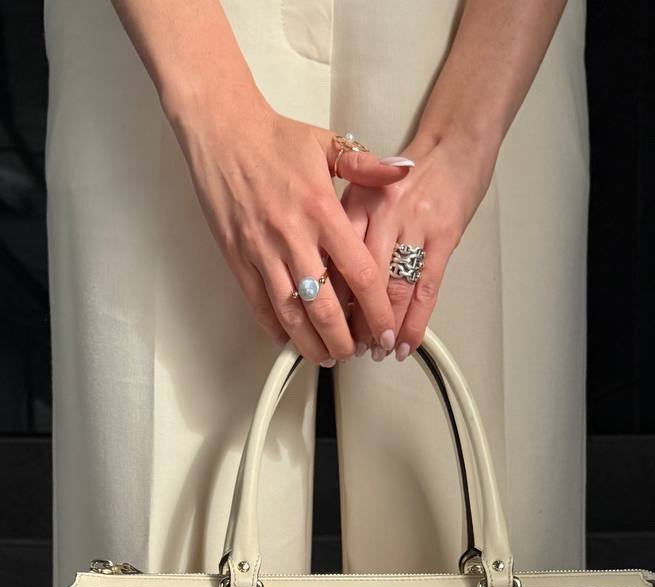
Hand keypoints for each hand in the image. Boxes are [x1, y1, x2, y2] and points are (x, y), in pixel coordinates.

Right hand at [167, 95, 412, 363]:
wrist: (221, 131)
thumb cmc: (274, 138)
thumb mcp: (328, 143)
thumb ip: (368, 166)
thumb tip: (403, 172)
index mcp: (322, 211)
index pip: (359, 274)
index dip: (375, 311)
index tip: (384, 330)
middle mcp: (293, 237)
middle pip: (325, 307)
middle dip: (345, 340)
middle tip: (357, 352)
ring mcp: (262, 251)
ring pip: (291, 315)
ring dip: (312, 344)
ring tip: (328, 356)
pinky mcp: (237, 258)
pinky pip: (259, 305)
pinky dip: (276, 328)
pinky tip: (291, 339)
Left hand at [333, 133, 496, 359]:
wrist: (454, 144)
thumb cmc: (409, 173)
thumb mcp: (364, 188)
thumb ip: (345, 227)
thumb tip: (327, 278)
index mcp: (358, 200)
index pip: (336, 258)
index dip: (329, 298)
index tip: (324, 326)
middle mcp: (384, 211)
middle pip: (363, 279)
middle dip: (356, 322)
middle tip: (350, 348)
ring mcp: (416, 224)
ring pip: (395, 289)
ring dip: (386, 328)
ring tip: (378, 349)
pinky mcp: (444, 236)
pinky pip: (426, 289)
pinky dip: (416, 323)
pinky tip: (407, 343)